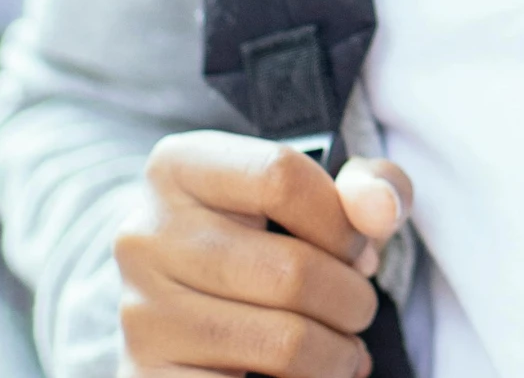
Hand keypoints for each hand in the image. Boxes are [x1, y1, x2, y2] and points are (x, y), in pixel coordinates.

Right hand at [115, 129, 411, 376]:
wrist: (181, 303)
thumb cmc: (262, 236)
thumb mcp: (312, 190)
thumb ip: (367, 183)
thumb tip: (383, 211)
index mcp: (177, 167)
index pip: (281, 176)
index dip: (342, 220)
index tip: (360, 248)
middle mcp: (145, 235)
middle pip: (291, 269)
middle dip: (350, 297)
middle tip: (358, 307)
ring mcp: (141, 313)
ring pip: (282, 342)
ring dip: (336, 353)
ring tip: (344, 348)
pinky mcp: (146, 377)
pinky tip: (311, 377)